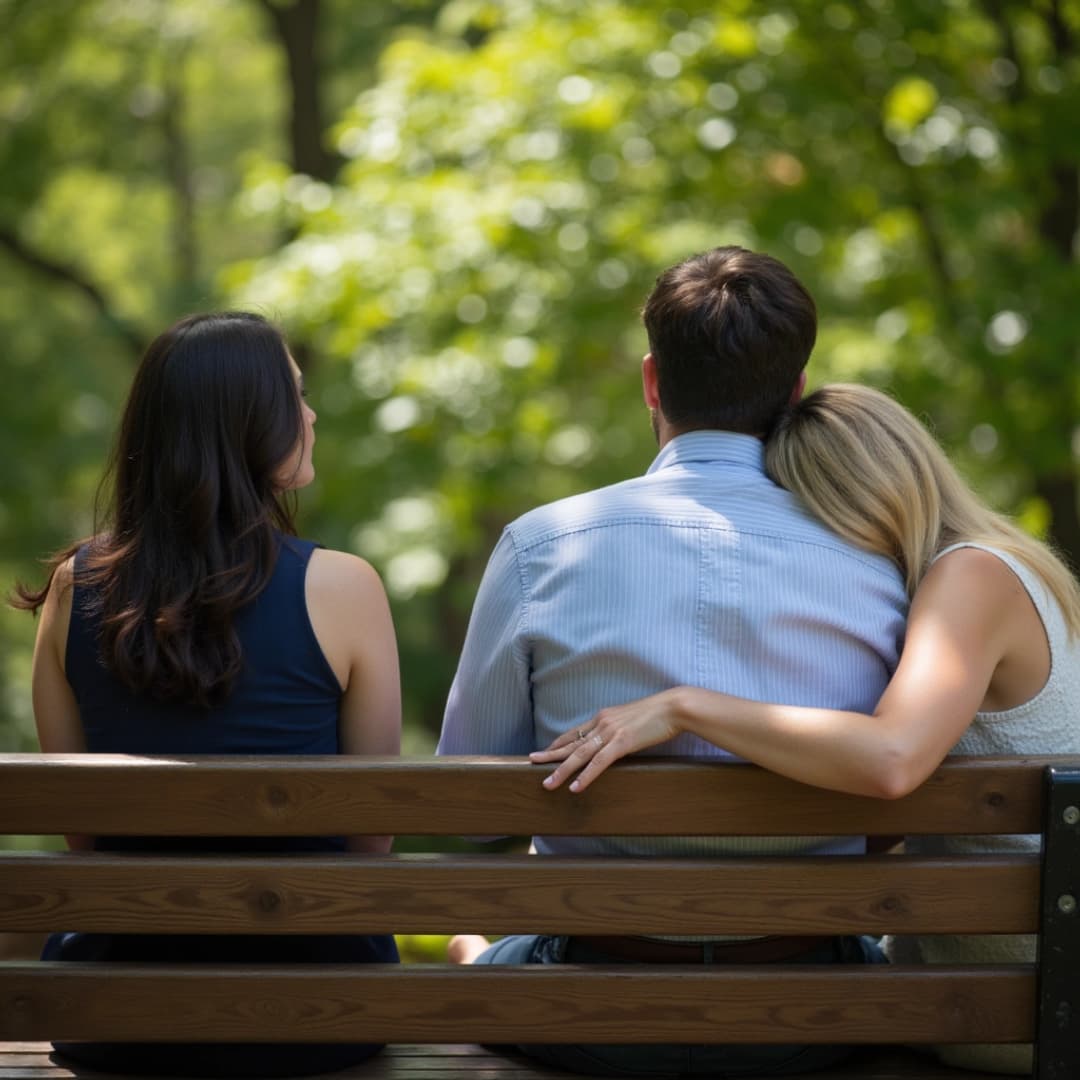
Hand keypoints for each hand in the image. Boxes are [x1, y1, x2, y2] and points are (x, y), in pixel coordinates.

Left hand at [529, 690, 683, 792]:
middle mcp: (602, 723)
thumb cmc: (658, 714)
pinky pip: (599, 763)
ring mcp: (611, 732)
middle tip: (532, 762)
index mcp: (604, 716)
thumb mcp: (631, 720)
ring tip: (548, 784)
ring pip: (580, 755)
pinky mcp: (622, 742)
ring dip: (562, 771)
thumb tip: (614, 741)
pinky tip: (575, 787)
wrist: (674, 707)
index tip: (545, 750)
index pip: (575, 732)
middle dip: (551, 755)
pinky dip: (586, 776)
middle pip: (571, 743)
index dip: (558, 742)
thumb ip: (619, 729)